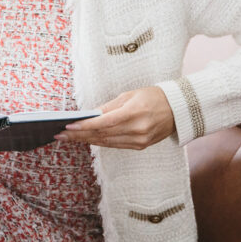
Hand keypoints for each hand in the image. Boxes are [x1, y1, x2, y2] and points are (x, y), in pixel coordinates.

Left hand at [55, 86, 175, 149]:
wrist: (179, 109)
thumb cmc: (154, 97)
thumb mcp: (131, 95)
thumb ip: (110, 107)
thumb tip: (91, 116)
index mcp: (134, 113)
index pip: (103, 123)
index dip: (84, 126)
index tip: (68, 126)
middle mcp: (137, 130)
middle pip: (102, 135)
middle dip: (79, 135)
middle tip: (61, 134)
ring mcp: (139, 140)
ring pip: (107, 143)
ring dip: (87, 140)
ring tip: (70, 137)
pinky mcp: (140, 146)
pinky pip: (116, 145)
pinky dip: (101, 142)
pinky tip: (88, 139)